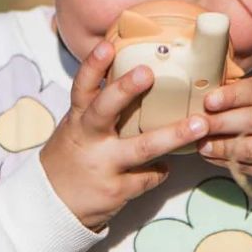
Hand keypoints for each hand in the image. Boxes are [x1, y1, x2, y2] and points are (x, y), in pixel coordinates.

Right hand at [40, 41, 209, 230]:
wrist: (51, 205)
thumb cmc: (72, 158)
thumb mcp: (76, 129)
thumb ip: (99, 108)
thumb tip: (135, 76)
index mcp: (78, 120)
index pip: (82, 87)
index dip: (93, 65)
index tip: (108, 45)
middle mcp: (88, 139)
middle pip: (104, 109)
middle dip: (125, 90)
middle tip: (148, 72)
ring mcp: (103, 165)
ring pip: (141, 148)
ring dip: (173, 135)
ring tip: (200, 124)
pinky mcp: (117, 190)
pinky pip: (150, 176)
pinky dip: (161, 170)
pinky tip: (164, 167)